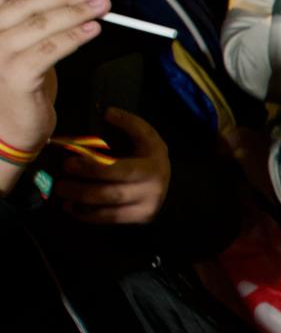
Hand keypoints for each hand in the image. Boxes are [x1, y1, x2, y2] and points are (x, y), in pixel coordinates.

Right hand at [0, 0, 108, 156]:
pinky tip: (92, 31)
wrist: (10, 128)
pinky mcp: (17, 75)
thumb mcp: (23, 44)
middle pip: (27, 2)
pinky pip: (50, 49)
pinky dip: (75, 37)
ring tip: (100, 10)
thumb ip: (34, 19)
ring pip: (41, 23)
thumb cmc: (20, 84)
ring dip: (76, 13)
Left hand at [55, 107, 170, 223]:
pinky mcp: (138, 219)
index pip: (120, 170)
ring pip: (108, 210)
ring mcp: (146, 208)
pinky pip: (109, 219)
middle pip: (111, 193)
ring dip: (81, 203)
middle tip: (59, 183)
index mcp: (152, 168)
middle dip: (82, 189)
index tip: (68, 163)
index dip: (92, 169)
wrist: (168, 181)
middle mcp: (152, 191)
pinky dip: (87, 215)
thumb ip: (129, 123)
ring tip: (61, 193)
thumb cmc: (150, 155)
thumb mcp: (147, 136)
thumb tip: (106, 112)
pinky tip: (71, 207)